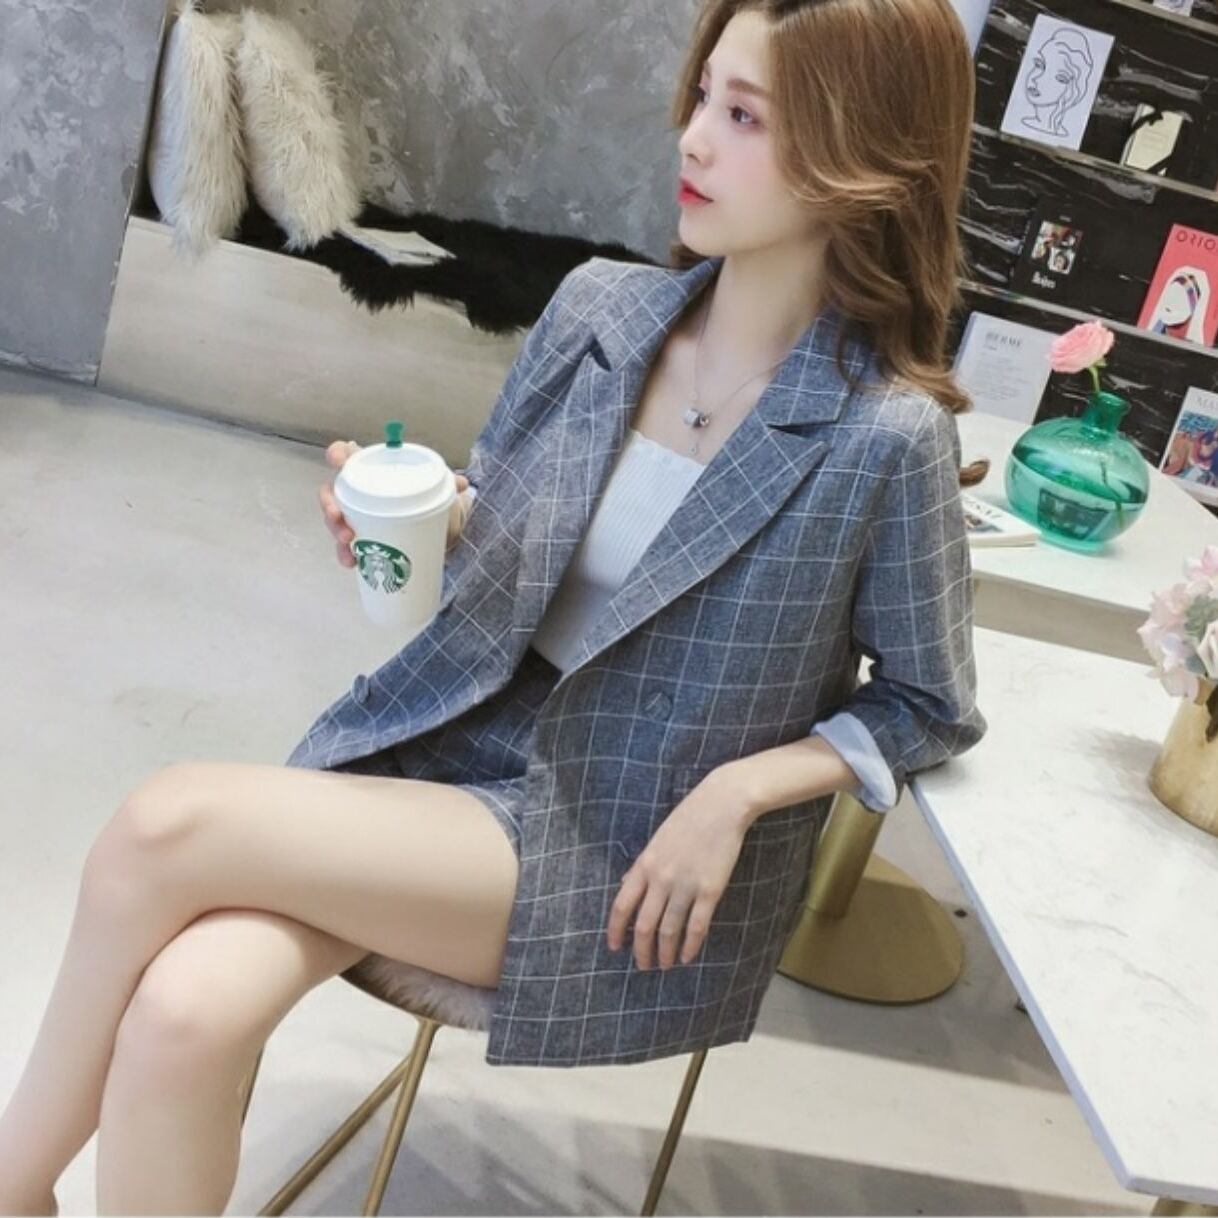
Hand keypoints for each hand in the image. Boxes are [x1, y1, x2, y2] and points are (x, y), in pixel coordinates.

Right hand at [319, 439, 469, 566]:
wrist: (435, 532)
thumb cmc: (426, 500)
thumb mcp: (437, 489)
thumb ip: (447, 483)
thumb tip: (461, 483)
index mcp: (373, 471)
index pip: (348, 454)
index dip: (338, 453)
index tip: (336, 459)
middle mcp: (358, 493)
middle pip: (331, 492)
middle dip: (329, 504)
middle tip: (337, 516)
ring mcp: (355, 517)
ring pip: (334, 520)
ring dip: (336, 531)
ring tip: (348, 543)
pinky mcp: (360, 540)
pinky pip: (345, 547)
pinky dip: (345, 555)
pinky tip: (351, 562)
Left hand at [605, 773, 749, 970]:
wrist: (722, 804)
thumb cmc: (689, 818)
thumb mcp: (657, 840)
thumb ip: (641, 865)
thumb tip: (624, 883)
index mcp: (644, 864)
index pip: (621, 905)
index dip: (615, 930)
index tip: (615, 947)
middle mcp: (661, 878)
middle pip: (643, 925)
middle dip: (641, 951)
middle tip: (643, 966)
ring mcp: (685, 885)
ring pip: (669, 931)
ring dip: (666, 953)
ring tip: (665, 965)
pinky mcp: (710, 890)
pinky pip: (696, 926)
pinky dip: (691, 946)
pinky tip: (688, 956)